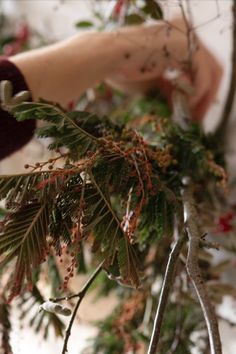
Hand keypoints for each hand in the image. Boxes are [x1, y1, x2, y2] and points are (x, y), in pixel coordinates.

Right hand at [107, 19, 222, 120]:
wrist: (107, 58)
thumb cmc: (121, 70)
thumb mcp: (151, 82)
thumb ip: (169, 88)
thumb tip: (181, 105)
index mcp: (175, 40)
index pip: (195, 68)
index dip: (196, 92)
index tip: (191, 113)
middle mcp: (184, 35)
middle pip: (207, 68)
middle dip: (205, 96)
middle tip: (197, 119)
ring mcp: (186, 38)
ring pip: (210, 71)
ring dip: (204, 98)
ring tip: (194, 117)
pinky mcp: (185, 46)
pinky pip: (203, 74)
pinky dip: (199, 92)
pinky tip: (188, 105)